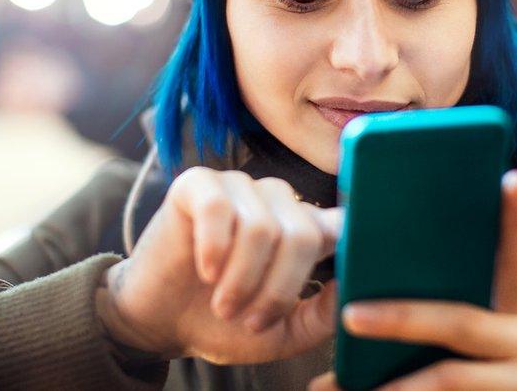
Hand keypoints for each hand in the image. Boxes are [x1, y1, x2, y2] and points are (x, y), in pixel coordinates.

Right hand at [96, 166, 343, 363]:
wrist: (161, 321)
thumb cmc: (223, 323)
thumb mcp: (283, 333)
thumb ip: (322, 315)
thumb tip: (356, 288)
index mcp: (304, 228)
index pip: (342, 222)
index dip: (347, 244)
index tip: (341, 273)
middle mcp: (277, 200)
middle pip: (302, 235)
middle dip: (277, 289)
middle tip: (247, 318)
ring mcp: (239, 186)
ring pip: (262, 227)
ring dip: (241, 278)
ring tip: (222, 304)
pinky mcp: (198, 184)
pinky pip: (219, 208)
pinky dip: (214, 247)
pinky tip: (205, 269)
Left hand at [308, 170, 516, 390]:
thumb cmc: (477, 386)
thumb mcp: (472, 349)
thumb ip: (447, 318)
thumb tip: (364, 301)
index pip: (515, 257)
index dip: (513, 218)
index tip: (509, 176)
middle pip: (458, 321)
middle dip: (398, 319)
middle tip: (349, 316)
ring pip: (447, 377)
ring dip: (387, 386)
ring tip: (333, 386)